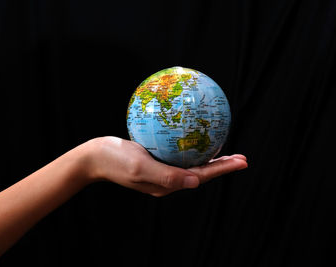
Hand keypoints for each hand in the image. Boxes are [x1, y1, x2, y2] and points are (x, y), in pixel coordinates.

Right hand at [82, 136, 247, 196]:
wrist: (93, 158)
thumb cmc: (114, 161)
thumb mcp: (140, 167)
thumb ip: (167, 175)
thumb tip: (195, 181)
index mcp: (166, 184)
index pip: (201, 176)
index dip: (223, 169)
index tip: (242, 161)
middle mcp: (167, 180)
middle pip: (201, 171)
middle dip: (222, 165)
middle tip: (242, 157)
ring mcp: (160, 171)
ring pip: (191, 163)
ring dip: (209, 156)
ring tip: (225, 147)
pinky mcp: (154, 161)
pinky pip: (177, 154)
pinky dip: (190, 147)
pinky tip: (193, 136)